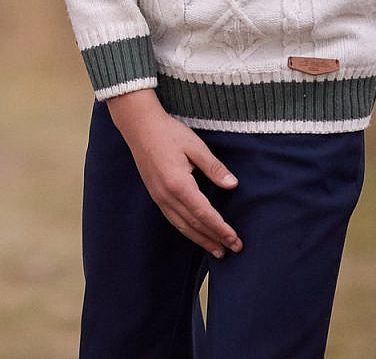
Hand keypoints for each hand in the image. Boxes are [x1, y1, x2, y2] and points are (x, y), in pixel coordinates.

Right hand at [107, 88, 242, 257]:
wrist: (139, 126)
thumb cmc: (168, 132)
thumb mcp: (195, 146)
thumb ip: (214, 168)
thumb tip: (233, 185)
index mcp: (178, 184)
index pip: (204, 214)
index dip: (221, 229)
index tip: (236, 240)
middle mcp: (167, 195)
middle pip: (194, 224)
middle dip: (214, 239)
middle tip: (233, 250)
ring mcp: (158, 196)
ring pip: (182, 225)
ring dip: (200, 239)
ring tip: (217, 250)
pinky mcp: (155, 194)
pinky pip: (173, 219)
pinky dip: (187, 230)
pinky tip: (195, 233)